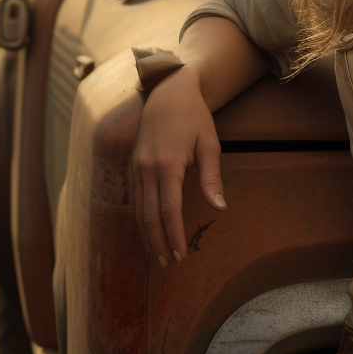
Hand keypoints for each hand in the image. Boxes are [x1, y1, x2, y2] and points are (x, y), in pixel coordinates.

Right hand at [130, 64, 226, 265]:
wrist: (169, 91)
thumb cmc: (194, 116)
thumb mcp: (209, 145)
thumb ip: (212, 178)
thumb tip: (220, 208)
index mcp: (167, 165)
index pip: (169, 210)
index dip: (174, 235)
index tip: (181, 254)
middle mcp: (146, 169)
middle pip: (150, 215)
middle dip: (159, 242)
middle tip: (170, 263)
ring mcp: (135, 167)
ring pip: (138, 209)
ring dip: (148, 234)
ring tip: (159, 254)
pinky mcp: (132, 165)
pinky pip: (134, 198)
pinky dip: (141, 217)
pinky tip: (148, 229)